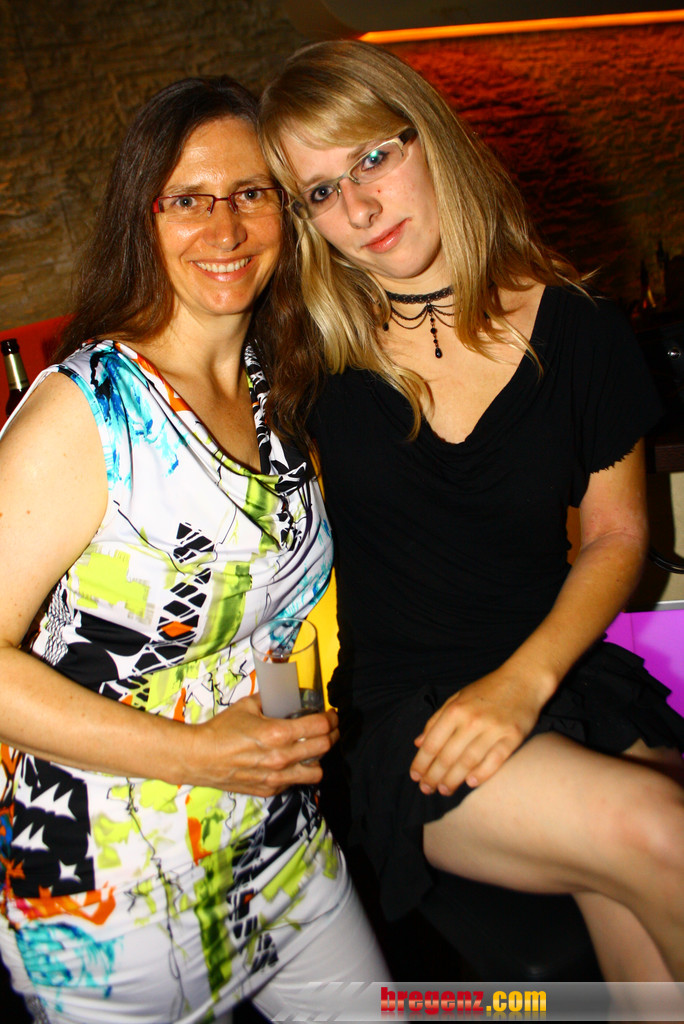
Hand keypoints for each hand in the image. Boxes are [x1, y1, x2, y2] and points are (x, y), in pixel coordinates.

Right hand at [187, 694, 338, 795]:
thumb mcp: (247, 706)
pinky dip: (299, 772)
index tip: (331, 715)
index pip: (319, 727)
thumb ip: (270, 700)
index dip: (331, 719)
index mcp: (277, 733)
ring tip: (315, 750)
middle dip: (332, 735)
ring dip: (320, 758)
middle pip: (324, 747)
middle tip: (330, 729)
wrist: (199, 757)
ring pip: (316, 772)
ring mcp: (276, 776)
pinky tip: (293, 762)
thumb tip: (284, 693)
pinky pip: (295, 782)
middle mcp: (281, 757)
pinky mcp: (269, 789)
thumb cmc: (221, 730)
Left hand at [409, 668, 546, 795]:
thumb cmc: (487, 689)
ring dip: (453, 780)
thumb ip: (436, 719)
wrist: (523, 679)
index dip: (421, 762)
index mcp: (455, 710)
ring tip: (444, 791)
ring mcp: (493, 729)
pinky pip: (494, 761)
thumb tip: (419, 743)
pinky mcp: (513, 737)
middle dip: (434, 776)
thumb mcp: (457, 697)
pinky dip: (482, 774)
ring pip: (468, 762)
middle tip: (426, 789)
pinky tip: (470, 783)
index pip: (432, 743)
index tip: (415, 776)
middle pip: (447, 756)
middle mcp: (472, 720)